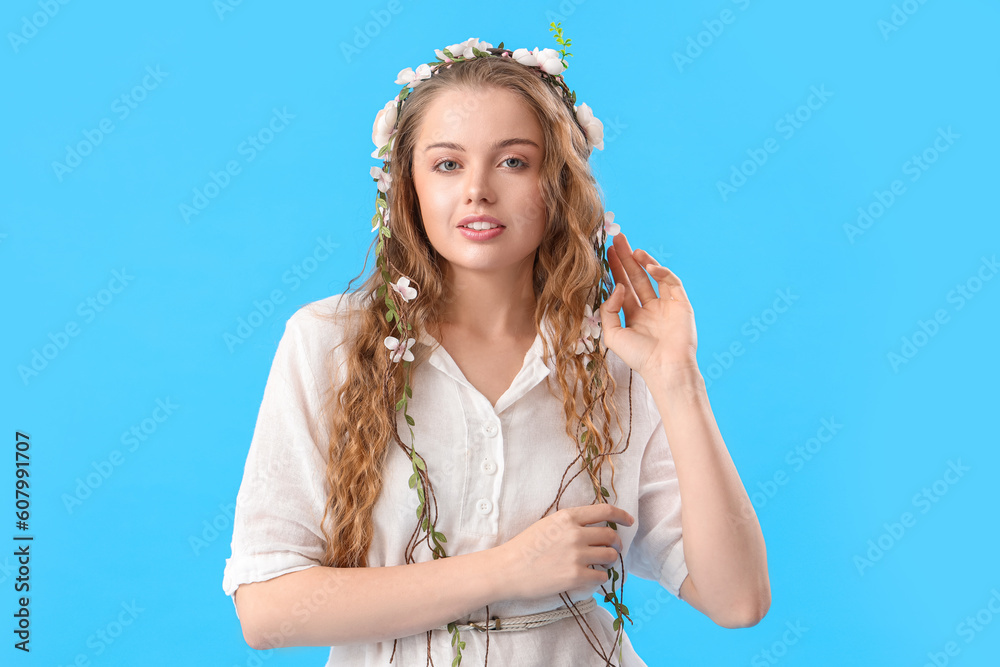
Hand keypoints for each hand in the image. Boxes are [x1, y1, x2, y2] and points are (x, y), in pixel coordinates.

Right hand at [493, 504, 634, 601]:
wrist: (507, 569)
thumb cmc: (525, 546)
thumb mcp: (548, 524)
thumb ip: (571, 524)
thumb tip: (594, 528)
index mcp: (568, 517)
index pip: (605, 511)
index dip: (622, 515)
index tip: (630, 521)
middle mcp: (575, 533)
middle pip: (611, 536)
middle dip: (617, 543)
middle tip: (615, 549)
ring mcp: (577, 555)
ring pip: (610, 556)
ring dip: (610, 561)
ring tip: (602, 564)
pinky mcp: (576, 576)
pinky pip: (601, 576)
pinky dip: (600, 578)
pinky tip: (592, 578)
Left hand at [599, 232, 698, 377]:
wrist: (666, 368)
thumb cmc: (639, 357)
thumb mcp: (612, 335)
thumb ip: (608, 310)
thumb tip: (617, 287)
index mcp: (634, 316)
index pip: (622, 287)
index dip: (614, 270)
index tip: (605, 252)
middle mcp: (650, 309)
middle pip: (635, 277)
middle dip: (626, 258)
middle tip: (618, 239)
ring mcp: (666, 305)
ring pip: (652, 277)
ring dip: (643, 261)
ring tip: (632, 249)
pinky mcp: (681, 303)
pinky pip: (671, 282)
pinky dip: (661, 271)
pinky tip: (649, 266)